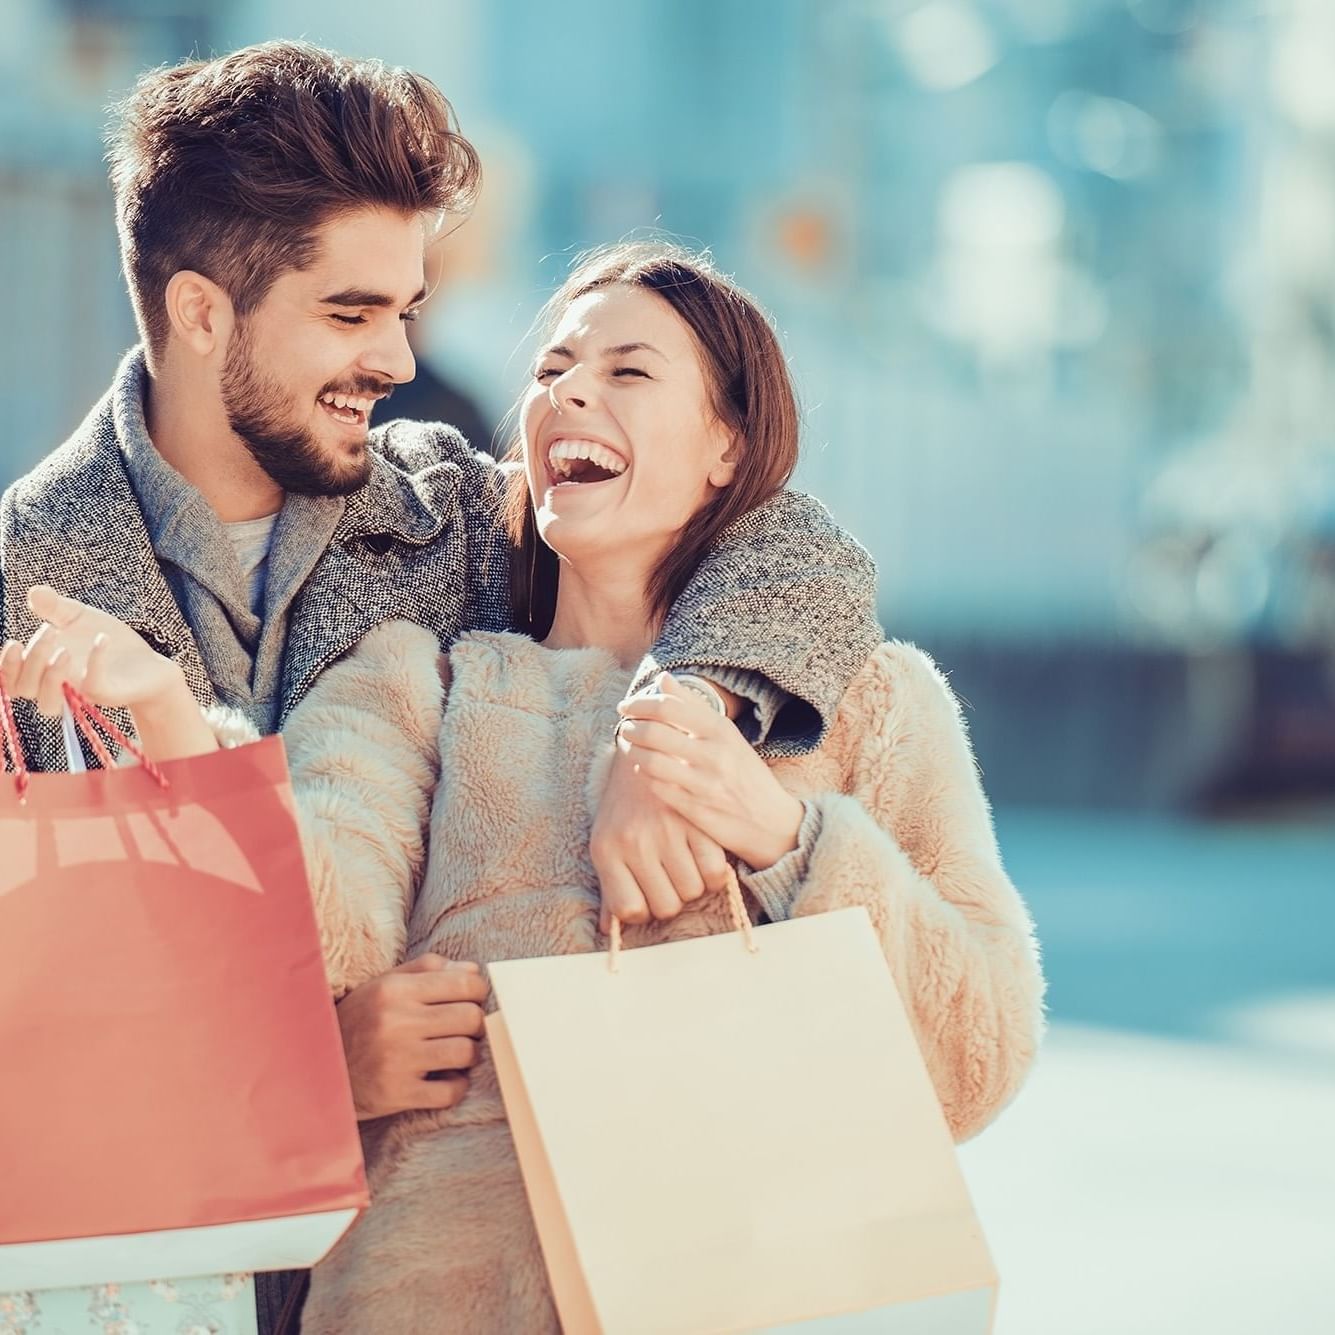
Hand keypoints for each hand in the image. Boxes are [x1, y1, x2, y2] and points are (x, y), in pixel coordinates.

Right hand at [0, 585, 181, 717]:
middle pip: (26, 688)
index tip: (15, 643)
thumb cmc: (108, 643)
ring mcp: (80, 695)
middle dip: (32, 660)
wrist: (148, 664)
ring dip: (51, 675)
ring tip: (65, 651)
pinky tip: (102, 639)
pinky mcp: (107, 695)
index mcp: (43, 670)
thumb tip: (35, 592)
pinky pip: (93, 688)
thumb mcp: (79, 618)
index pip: (10, 681)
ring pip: (48, 704)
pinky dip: (95, 663)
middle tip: (51, 633)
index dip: (5, 668)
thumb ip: (55, 607)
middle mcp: (57, 687)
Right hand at [335, 954, 488, 1119]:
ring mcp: (397, 1060)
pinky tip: (444, 1078)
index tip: (473, 1000)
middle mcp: (397, 1022)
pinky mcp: (397, 1094)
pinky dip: (456, 1085)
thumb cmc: (360, 1020)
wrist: (316, 1068)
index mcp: (395, 990)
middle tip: (465, 1029)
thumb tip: (473, 972)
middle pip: (471, 1018)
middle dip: (475, 1023)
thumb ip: (429, 969)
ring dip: (468, 1054)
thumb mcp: (385, 984)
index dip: (478, 992)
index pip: (464, 985)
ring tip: (456, 1053)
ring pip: (466, 1053)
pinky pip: (451, 1091)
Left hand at [590, 746, 731, 931]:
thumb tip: (608, 931)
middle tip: (672, 882)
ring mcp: (666, 831)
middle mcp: (634, 842)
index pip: (630, 910)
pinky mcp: (696, 820)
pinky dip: (715, 873)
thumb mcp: (606, 841)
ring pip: (692, 891)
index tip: (647, 899)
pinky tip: (706, 859)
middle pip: (666, 906)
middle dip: (672, 900)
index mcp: (606, 850)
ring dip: (694, 886)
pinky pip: (715, 871)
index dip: (642, 911)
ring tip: (689, 867)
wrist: (641, 750)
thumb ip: (609, 887)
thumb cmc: (623, 806)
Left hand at [616, 673, 803, 870]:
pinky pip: (655, 787)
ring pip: (649, 760)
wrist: (773, 823)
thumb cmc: (745, 774)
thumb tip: (663, 678)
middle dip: (630, 726)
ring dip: (630, 750)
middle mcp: (714, 754)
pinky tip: (641, 769)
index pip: (668, 707)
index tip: (627, 706)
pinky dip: (642, 775)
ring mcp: (704, 784)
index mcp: (722, 730)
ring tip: (627, 746)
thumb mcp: (728, 736)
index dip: (640, 703)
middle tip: (624, 726)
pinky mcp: (695, 810)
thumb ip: (693, 707)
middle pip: (654, 731)